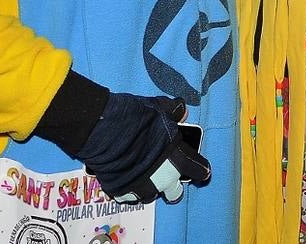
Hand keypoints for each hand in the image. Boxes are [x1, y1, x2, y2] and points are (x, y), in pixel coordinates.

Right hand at [75, 93, 209, 203]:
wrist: (104, 130)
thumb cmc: (135, 118)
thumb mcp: (159, 108)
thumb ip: (173, 113)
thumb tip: (182, 111)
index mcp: (177, 158)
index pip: (198, 169)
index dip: (200, 169)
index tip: (202, 171)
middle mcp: (162, 178)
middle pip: (174, 193)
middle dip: (173, 186)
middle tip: (167, 176)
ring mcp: (141, 187)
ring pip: (150, 196)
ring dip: (149, 187)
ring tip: (143, 174)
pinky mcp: (121, 191)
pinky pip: (128, 195)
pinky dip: (128, 188)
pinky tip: (125, 176)